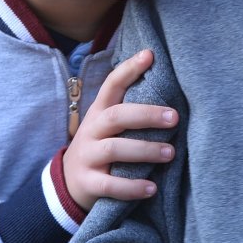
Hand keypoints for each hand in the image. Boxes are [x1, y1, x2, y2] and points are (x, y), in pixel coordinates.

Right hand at [63, 50, 176, 211]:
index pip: (111, 85)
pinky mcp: (88, 183)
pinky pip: (110, 185)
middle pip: (116, 116)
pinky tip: (151, 188)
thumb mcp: (106, 127)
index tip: (149, 55)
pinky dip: (132, 187)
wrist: (68, 184)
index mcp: (99, 113)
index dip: (129, 69)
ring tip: (170, 153)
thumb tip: (170, 94)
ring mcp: (88, 157)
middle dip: (146, 115)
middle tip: (174, 117)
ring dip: (145, 150)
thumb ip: (128, 112)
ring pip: (114, 149)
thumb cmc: (100, 148)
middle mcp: (91, 131)